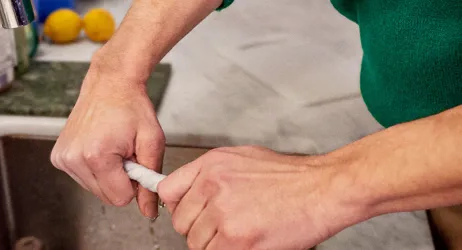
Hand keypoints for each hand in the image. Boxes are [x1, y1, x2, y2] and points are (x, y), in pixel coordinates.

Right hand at [51, 63, 164, 218]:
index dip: (134, 183)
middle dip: (120, 180)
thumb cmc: (131, 107)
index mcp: (96, 156)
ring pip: (94, 189)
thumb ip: (150, 179)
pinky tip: (99, 147)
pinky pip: (83, 178)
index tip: (135, 161)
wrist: (110, 83)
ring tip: (112, 148)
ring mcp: (63, 158)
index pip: (121, 198)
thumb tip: (149, 211)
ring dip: (108, 174)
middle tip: (125, 153)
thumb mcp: (152, 142)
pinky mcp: (58, 156)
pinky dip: (94, 168)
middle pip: (106, 197)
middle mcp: (74, 158)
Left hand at [158, 146, 367, 249]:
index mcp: (210, 166)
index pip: (168, 191)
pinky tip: (247, 242)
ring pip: (197, 243)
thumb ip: (210, 175)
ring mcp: (223, 214)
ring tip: (241, 233)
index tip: (188, 214)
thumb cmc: (291, 177)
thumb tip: (190, 191)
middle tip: (224, 227)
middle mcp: (212, 187)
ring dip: (214, 244)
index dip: (178, 207)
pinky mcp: (236, 240)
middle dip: (199, 229)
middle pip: (181, 222)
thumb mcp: (242, 159)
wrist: (323, 189)